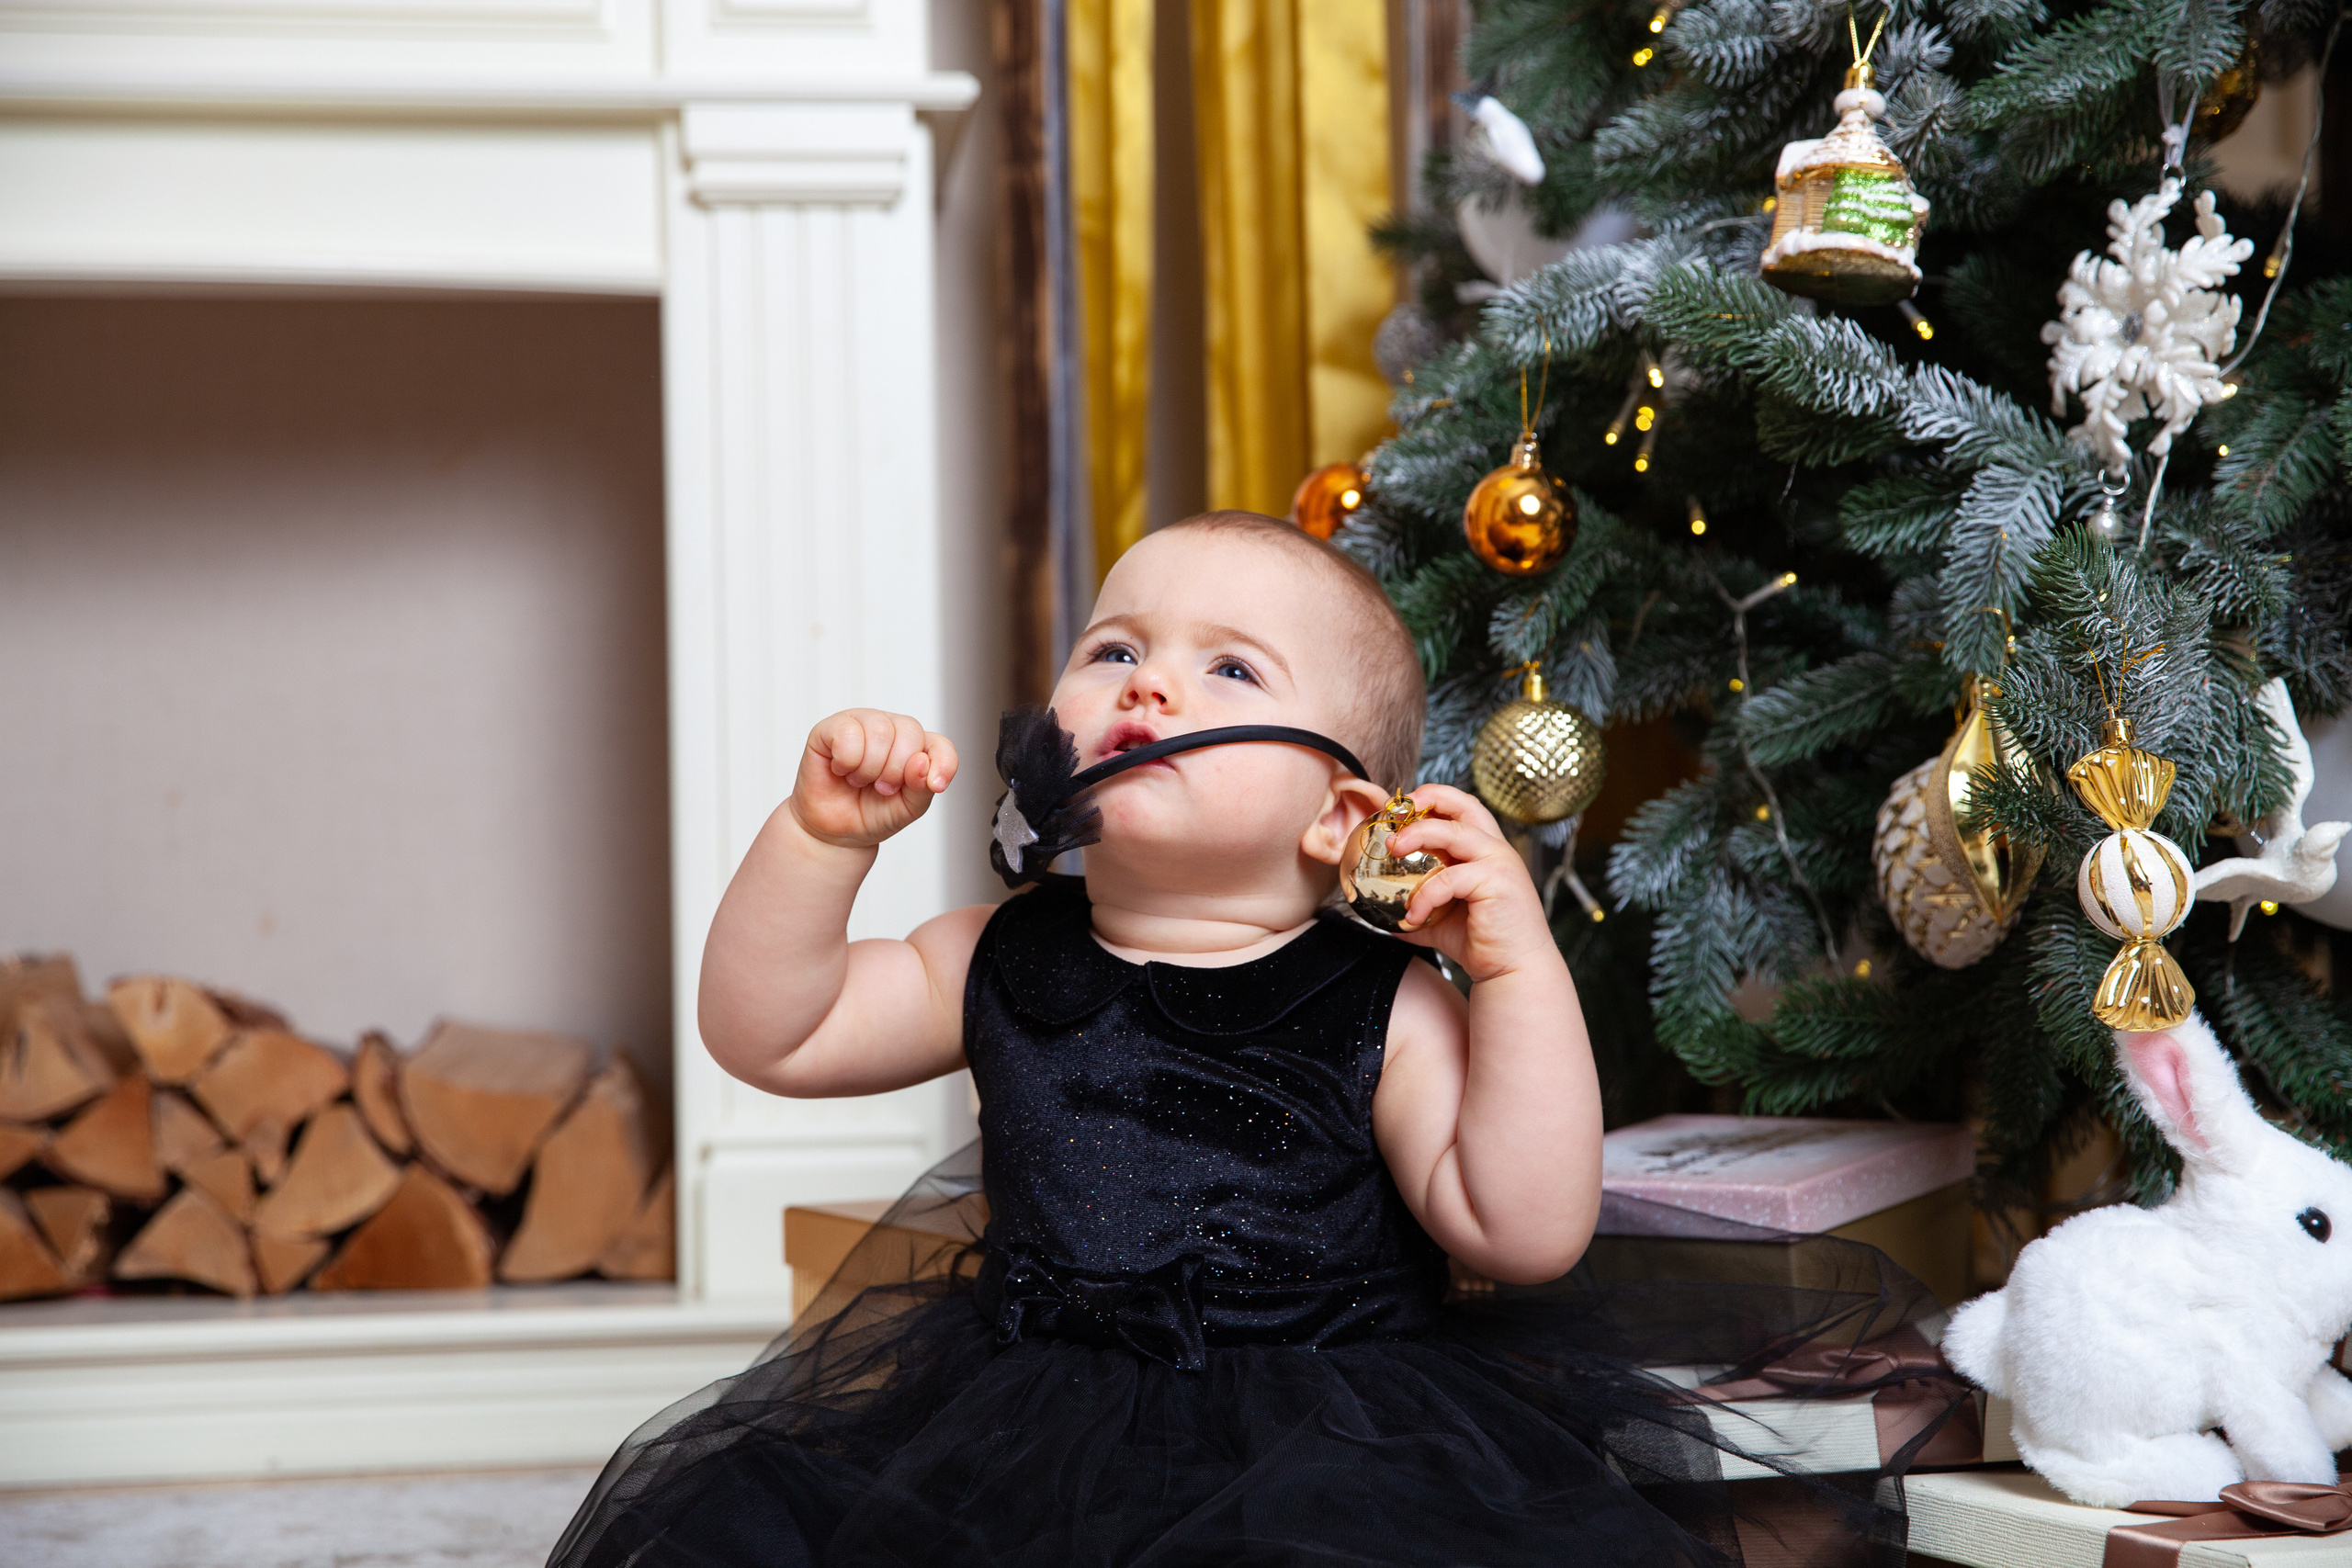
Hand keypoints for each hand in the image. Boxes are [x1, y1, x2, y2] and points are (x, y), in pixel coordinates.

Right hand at [789, 710, 958, 849]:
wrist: (834, 830)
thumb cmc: (873, 813)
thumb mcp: (907, 808)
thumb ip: (921, 787)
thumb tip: (921, 762)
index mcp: (917, 746)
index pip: (940, 745)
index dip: (943, 764)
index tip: (936, 786)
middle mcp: (892, 728)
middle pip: (910, 732)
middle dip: (896, 770)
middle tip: (882, 788)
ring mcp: (862, 723)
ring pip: (880, 731)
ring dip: (870, 768)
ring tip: (859, 780)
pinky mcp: (831, 727)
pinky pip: (847, 733)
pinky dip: (846, 761)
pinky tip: (842, 769)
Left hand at [1381, 785, 1556, 982]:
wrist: (1514, 970)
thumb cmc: (1480, 942)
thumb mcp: (1440, 918)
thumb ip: (1416, 905)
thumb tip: (1378, 910)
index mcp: (1485, 849)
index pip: (1462, 807)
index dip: (1432, 798)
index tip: (1399, 809)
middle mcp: (1496, 849)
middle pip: (1464, 804)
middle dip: (1426, 799)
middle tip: (1393, 814)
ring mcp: (1500, 863)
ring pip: (1454, 832)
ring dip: (1418, 835)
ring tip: (1392, 849)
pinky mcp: (1498, 883)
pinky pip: (1450, 879)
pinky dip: (1425, 895)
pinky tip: (1412, 917)